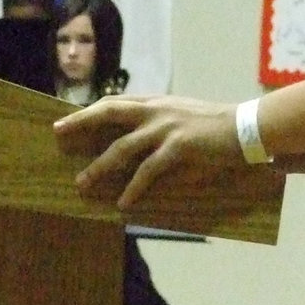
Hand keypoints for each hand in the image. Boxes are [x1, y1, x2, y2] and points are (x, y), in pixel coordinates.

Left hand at [54, 95, 238, 209]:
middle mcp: (157, 110)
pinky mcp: (178, 147)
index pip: (117, 101)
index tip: (69, 117)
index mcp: (158, 102)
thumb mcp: (184, 116)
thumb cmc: (217, 125)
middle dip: (81, 121)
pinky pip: (148, 170)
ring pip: (122, 147)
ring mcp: (166, 127)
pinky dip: (133, 188)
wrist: (246, 127)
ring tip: (82, 183)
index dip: (91, 109)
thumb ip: (161, 124)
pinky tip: (123, 203)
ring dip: (99, 166)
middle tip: (58, 132)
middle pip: (110, 112)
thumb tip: (137, 144)